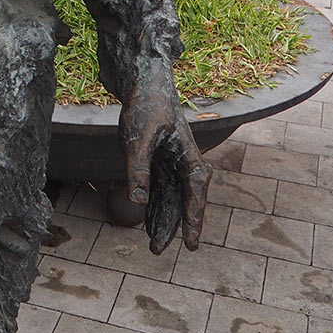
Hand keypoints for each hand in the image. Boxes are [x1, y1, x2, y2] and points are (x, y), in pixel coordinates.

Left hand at [119, 66, 209, 253]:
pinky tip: (148, 223)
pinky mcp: (160, 161)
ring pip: (172, 199)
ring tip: (153, 244)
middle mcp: (186, 163)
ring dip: (163, 220)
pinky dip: (156, 206)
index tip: (190, 244)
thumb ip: (138, 170)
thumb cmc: (145, 107)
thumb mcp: (137, 139)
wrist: (144, 83)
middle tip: (158, 250)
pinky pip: (161, 190)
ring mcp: (173, 163)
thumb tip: (138, 202)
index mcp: (189, 157)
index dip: (193, 220)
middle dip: (173, 227)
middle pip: (182, 202)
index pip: (194, 195)